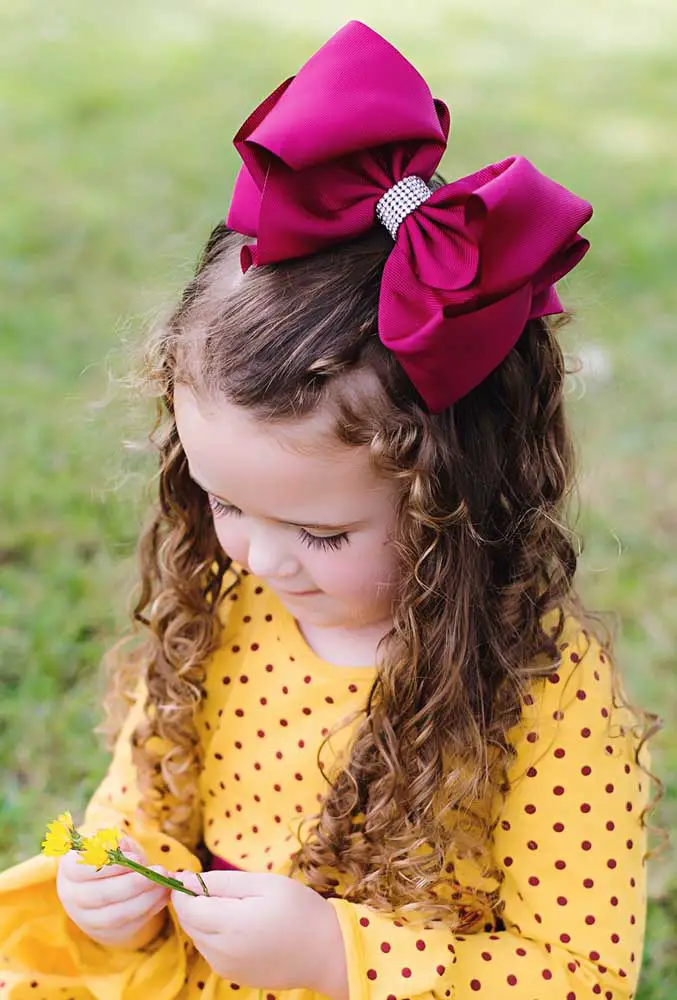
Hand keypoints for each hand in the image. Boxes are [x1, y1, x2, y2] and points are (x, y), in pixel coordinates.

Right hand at [56, 836, 170, 948]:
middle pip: (102, 894)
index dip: (110, 865)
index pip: (81, 869)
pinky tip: (163, 895)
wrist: (107, 888)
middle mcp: (73, 896)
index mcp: (69, 869)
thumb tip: (123, 847)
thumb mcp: (111, 844)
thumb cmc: (109, 859)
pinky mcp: (105, 933)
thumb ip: (116, 843)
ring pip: (116, 914)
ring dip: (145, 899)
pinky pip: (128, 924)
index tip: (137, 858)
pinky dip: (149, 910)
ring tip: (165, 884)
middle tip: (160, 871)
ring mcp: (86, 919)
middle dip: (134, 884)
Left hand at [171, 870, 348, 996]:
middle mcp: (222, 953)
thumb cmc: (300, 910)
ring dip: (205, 918)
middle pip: (189, 923)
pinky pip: (211, 950)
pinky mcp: (233, 977)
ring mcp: (226, 969)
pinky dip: (216, 934)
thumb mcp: (264, 883)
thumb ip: (222, 881)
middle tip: (220, 887)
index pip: (185, 907)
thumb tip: (187, 880)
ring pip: (198, 937)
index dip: (183, 888)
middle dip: (193, 902)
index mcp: (230, 926)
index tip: (192, 873)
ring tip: (237, 905)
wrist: (326, 953)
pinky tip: (242, 925)